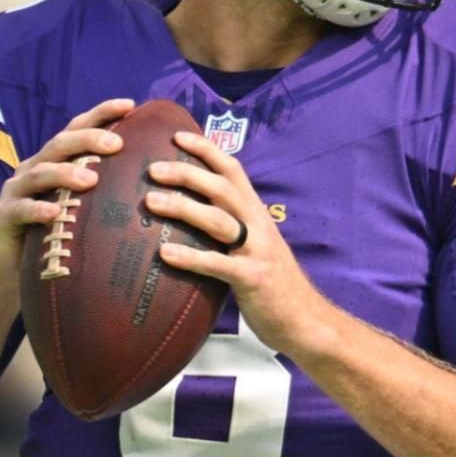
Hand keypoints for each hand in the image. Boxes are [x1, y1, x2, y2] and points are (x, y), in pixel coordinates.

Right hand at [0, 98, 133, 290]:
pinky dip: (37, 209)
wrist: (5, 273)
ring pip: (40, 174)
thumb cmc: (50, 238)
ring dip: (65, 173)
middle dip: (88, 139)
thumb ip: (101, 193)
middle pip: (60, 145)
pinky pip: (21, 210)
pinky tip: (53, 213)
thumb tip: (152, 186)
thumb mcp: (77, 210)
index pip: (76, 130)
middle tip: (117, 143)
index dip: (100, 114)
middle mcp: (33, 170)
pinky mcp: (4, 218)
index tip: (130, 105)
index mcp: (53, 163)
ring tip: (91, 179)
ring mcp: (16, 192)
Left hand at [144, 130, 332, 356]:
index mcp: (256, 213)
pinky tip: (164, 254)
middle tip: (153, 168)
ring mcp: (256, 251)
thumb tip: (191, 214)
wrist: (305, 320)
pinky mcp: (252, 278)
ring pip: (218, 219)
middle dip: (186, 173)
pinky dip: (190, 257)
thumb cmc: (272, 284)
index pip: (232, 170)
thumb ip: (230, 227)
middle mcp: (258, 225)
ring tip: (151, 202)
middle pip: (221, 187)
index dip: (206, 150)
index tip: (176, 136)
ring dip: (182, 207)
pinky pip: (217, 264)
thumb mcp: (254, 245)